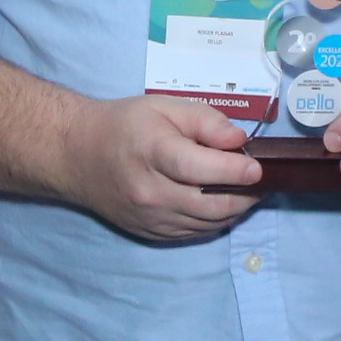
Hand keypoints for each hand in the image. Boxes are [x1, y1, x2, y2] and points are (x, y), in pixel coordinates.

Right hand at [56, 95, 264, 240]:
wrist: (78, 155)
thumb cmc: (125, 124)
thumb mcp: (164, 107)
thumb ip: (205, 121)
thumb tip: (239, 141)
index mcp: (152, 152)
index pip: (197, 168)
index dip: (232, 170)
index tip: (257, 168)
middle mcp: (150, 192)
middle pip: (209, 205)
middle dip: (245, 196)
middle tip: (262, 181)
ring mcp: (150, 217)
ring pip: (206, 224)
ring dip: (234, 210)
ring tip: (248, 191)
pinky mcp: (150, 232)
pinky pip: (194, 234)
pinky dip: (214, 221)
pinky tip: (222, 204)